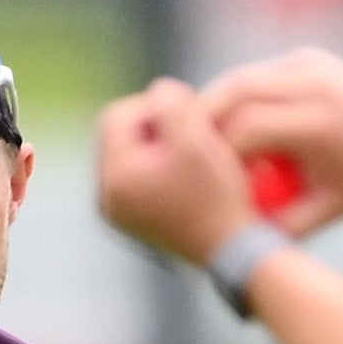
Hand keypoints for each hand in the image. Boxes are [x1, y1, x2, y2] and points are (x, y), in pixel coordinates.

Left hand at [92, 79, 256, 265]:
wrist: (236, 252)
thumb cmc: (219, 196)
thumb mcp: (196, 139)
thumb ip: (171, 102)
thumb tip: (160, 90)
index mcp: (114, 178)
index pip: (118, 115)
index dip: (154, 104)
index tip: (191, 113)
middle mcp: (106, 199)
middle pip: (120, 135)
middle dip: (154, 124)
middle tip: (193, 127)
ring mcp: (118, 213)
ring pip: (130, 155)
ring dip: (159, 144)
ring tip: (193, 149)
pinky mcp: (134, 222)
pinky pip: (139, 178)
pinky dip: (161, 167)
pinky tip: (189, 171)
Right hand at [195, 47, 342, 233]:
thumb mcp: (332, 208)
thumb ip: (286, 225)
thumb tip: (239, 240)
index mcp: (319, 125)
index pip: (249, 129)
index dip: (218, 151)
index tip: (200, 172)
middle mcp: (313, 87)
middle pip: (236, 92)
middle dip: (203, 118)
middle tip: (178, 142)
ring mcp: (310, 65)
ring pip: (243, 76)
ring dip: (215, 102)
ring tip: (195, 130)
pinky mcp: (307, 56)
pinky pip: (260, 73)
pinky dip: (239, 93)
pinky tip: (226, 115)